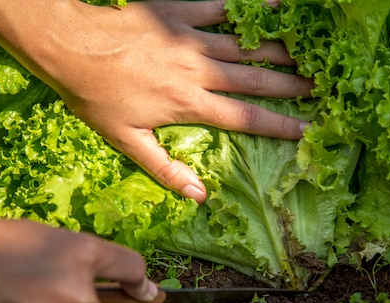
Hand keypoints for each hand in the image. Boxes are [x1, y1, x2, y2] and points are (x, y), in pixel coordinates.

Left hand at [0, 0, 313, 202]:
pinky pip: (218, 7)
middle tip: (319, 86)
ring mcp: (190, 39)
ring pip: (244, 46)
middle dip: (289, 85)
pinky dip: (246, 8)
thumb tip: (198, 196)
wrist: (70, 47)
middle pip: (254, 80)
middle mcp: (198, 71)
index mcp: (189, 104)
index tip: (306, 128)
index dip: (279, 125)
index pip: (245, 119)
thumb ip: (166, 169)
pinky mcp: (178, 13)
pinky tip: (273, 6)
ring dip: (277, 50)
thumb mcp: (126, 142)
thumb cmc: (96, 97)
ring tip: (306, 54)